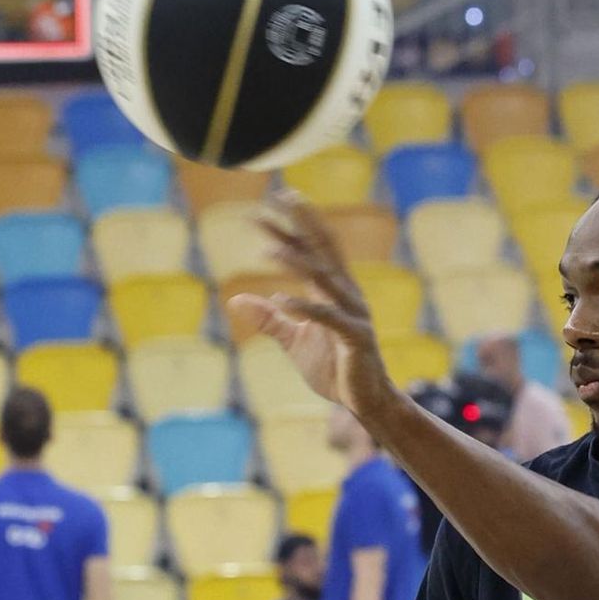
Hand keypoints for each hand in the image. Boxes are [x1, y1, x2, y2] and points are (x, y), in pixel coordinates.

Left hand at [225, 191, 393, 411]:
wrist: (364, 402)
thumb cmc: (333, 368)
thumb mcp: (293, 341)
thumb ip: (268, 319)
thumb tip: (234, 299)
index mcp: (332, 291)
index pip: (309, 251)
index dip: (289, 229)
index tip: (264, 208)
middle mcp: (346, 294)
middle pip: (323, 250)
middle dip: (302, 223)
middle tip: (281, 197)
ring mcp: (353, 313)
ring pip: (325, 280)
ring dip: (298, 262)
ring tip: (270, 247)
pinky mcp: (356, 337)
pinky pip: (328, 317)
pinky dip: (305, 308)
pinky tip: (281, 300)